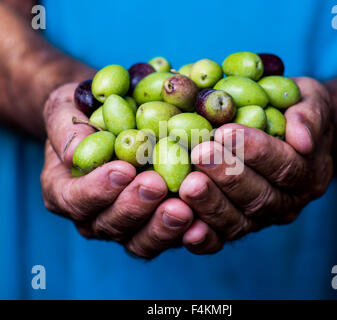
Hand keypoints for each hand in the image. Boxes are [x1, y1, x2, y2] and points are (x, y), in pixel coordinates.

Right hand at [41, 83, 192, 258]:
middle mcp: (96, 216)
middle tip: (157, 185)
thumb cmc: (85, 113)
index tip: (123, 169)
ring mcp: (128, 226)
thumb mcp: (65, 110)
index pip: (76, 199)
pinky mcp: (158, 226)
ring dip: (163, 226)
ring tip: (184, 209)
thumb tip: (74, 154)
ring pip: (142, 241)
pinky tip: (202, 222)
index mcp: (66, 192)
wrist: (112, 118)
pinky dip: (187, 234)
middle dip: (135, 206)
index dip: (98, 189)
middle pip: (112, 225)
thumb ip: (66, 129)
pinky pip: (171, 239)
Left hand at [179, 77, 333, 253]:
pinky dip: (204, 237)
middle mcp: (287, 202)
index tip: (225, 131)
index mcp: (309, 172)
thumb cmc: (291, 110)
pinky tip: (184, 227)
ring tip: (187, 185)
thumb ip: (310, 115)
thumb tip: (302, 140)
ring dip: (211, 204)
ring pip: (238, 220)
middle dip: (227, 175)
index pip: (286, 166)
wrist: (285, 135)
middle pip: (259, 196)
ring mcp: (261, 219)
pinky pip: (221, 239)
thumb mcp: (310, 99)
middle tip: (200, 154)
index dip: (256, 151)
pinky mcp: (237, 228)